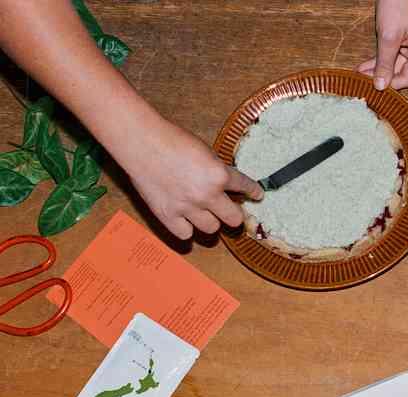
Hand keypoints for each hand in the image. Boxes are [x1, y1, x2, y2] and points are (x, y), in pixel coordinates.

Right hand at [127, 121, 262, 239]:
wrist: (141, 142)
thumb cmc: (171, 140)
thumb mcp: (204, 150)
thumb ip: (216, 170)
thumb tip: (226, 183)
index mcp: (219, 175)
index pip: (245, 187)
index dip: (253, 192)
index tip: (257, 195)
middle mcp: (206, 195)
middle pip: (233, 219)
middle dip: (234, 215)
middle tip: (230, 212)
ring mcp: (187, 208)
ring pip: (211, 229)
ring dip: (210, 221)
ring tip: (203, 213)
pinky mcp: (167, 215)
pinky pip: (185, 235)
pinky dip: (186, 228)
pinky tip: (184, 220)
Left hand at [357, 0, 407, 116]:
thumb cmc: (399, 4)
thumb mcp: (389, 36)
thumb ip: (385, 63)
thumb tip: (381, 87)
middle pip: (407, 77)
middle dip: (390, 84)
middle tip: (371, 90)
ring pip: (395, 68)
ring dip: (379, 73)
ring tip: (360, 78)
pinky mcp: (400, 41)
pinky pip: (389, 58)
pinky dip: (377, 63)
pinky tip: (362, 70)